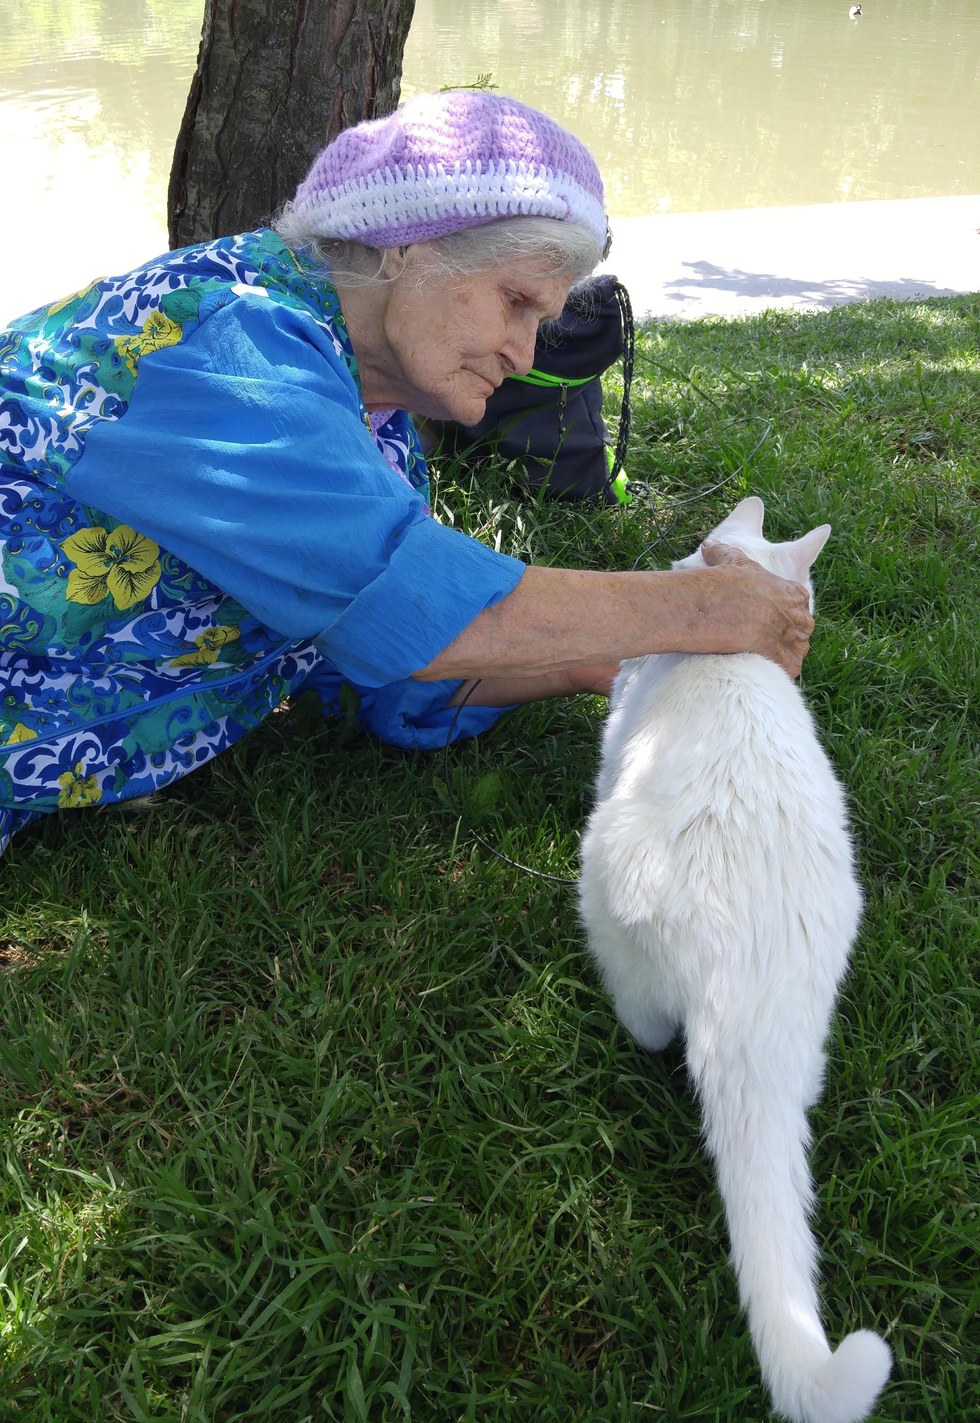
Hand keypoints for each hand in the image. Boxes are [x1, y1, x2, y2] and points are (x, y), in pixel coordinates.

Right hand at [699, 538, 813, 676]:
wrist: (709, 608)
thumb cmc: (720, 584)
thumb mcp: (729, 562)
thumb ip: (725, 553)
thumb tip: (709, 545)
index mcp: (792, 592)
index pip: (799, 603)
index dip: (783, 612)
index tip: (766, 617)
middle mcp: (798, 615)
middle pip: (802, 629)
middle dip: (787, 635)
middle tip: (761, 639)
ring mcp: (793, 639)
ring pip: (798, 650)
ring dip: (783, 654)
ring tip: (760, 656)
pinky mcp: (783, 660)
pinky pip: (790, 669)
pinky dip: (780, 671)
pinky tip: (762, 668)